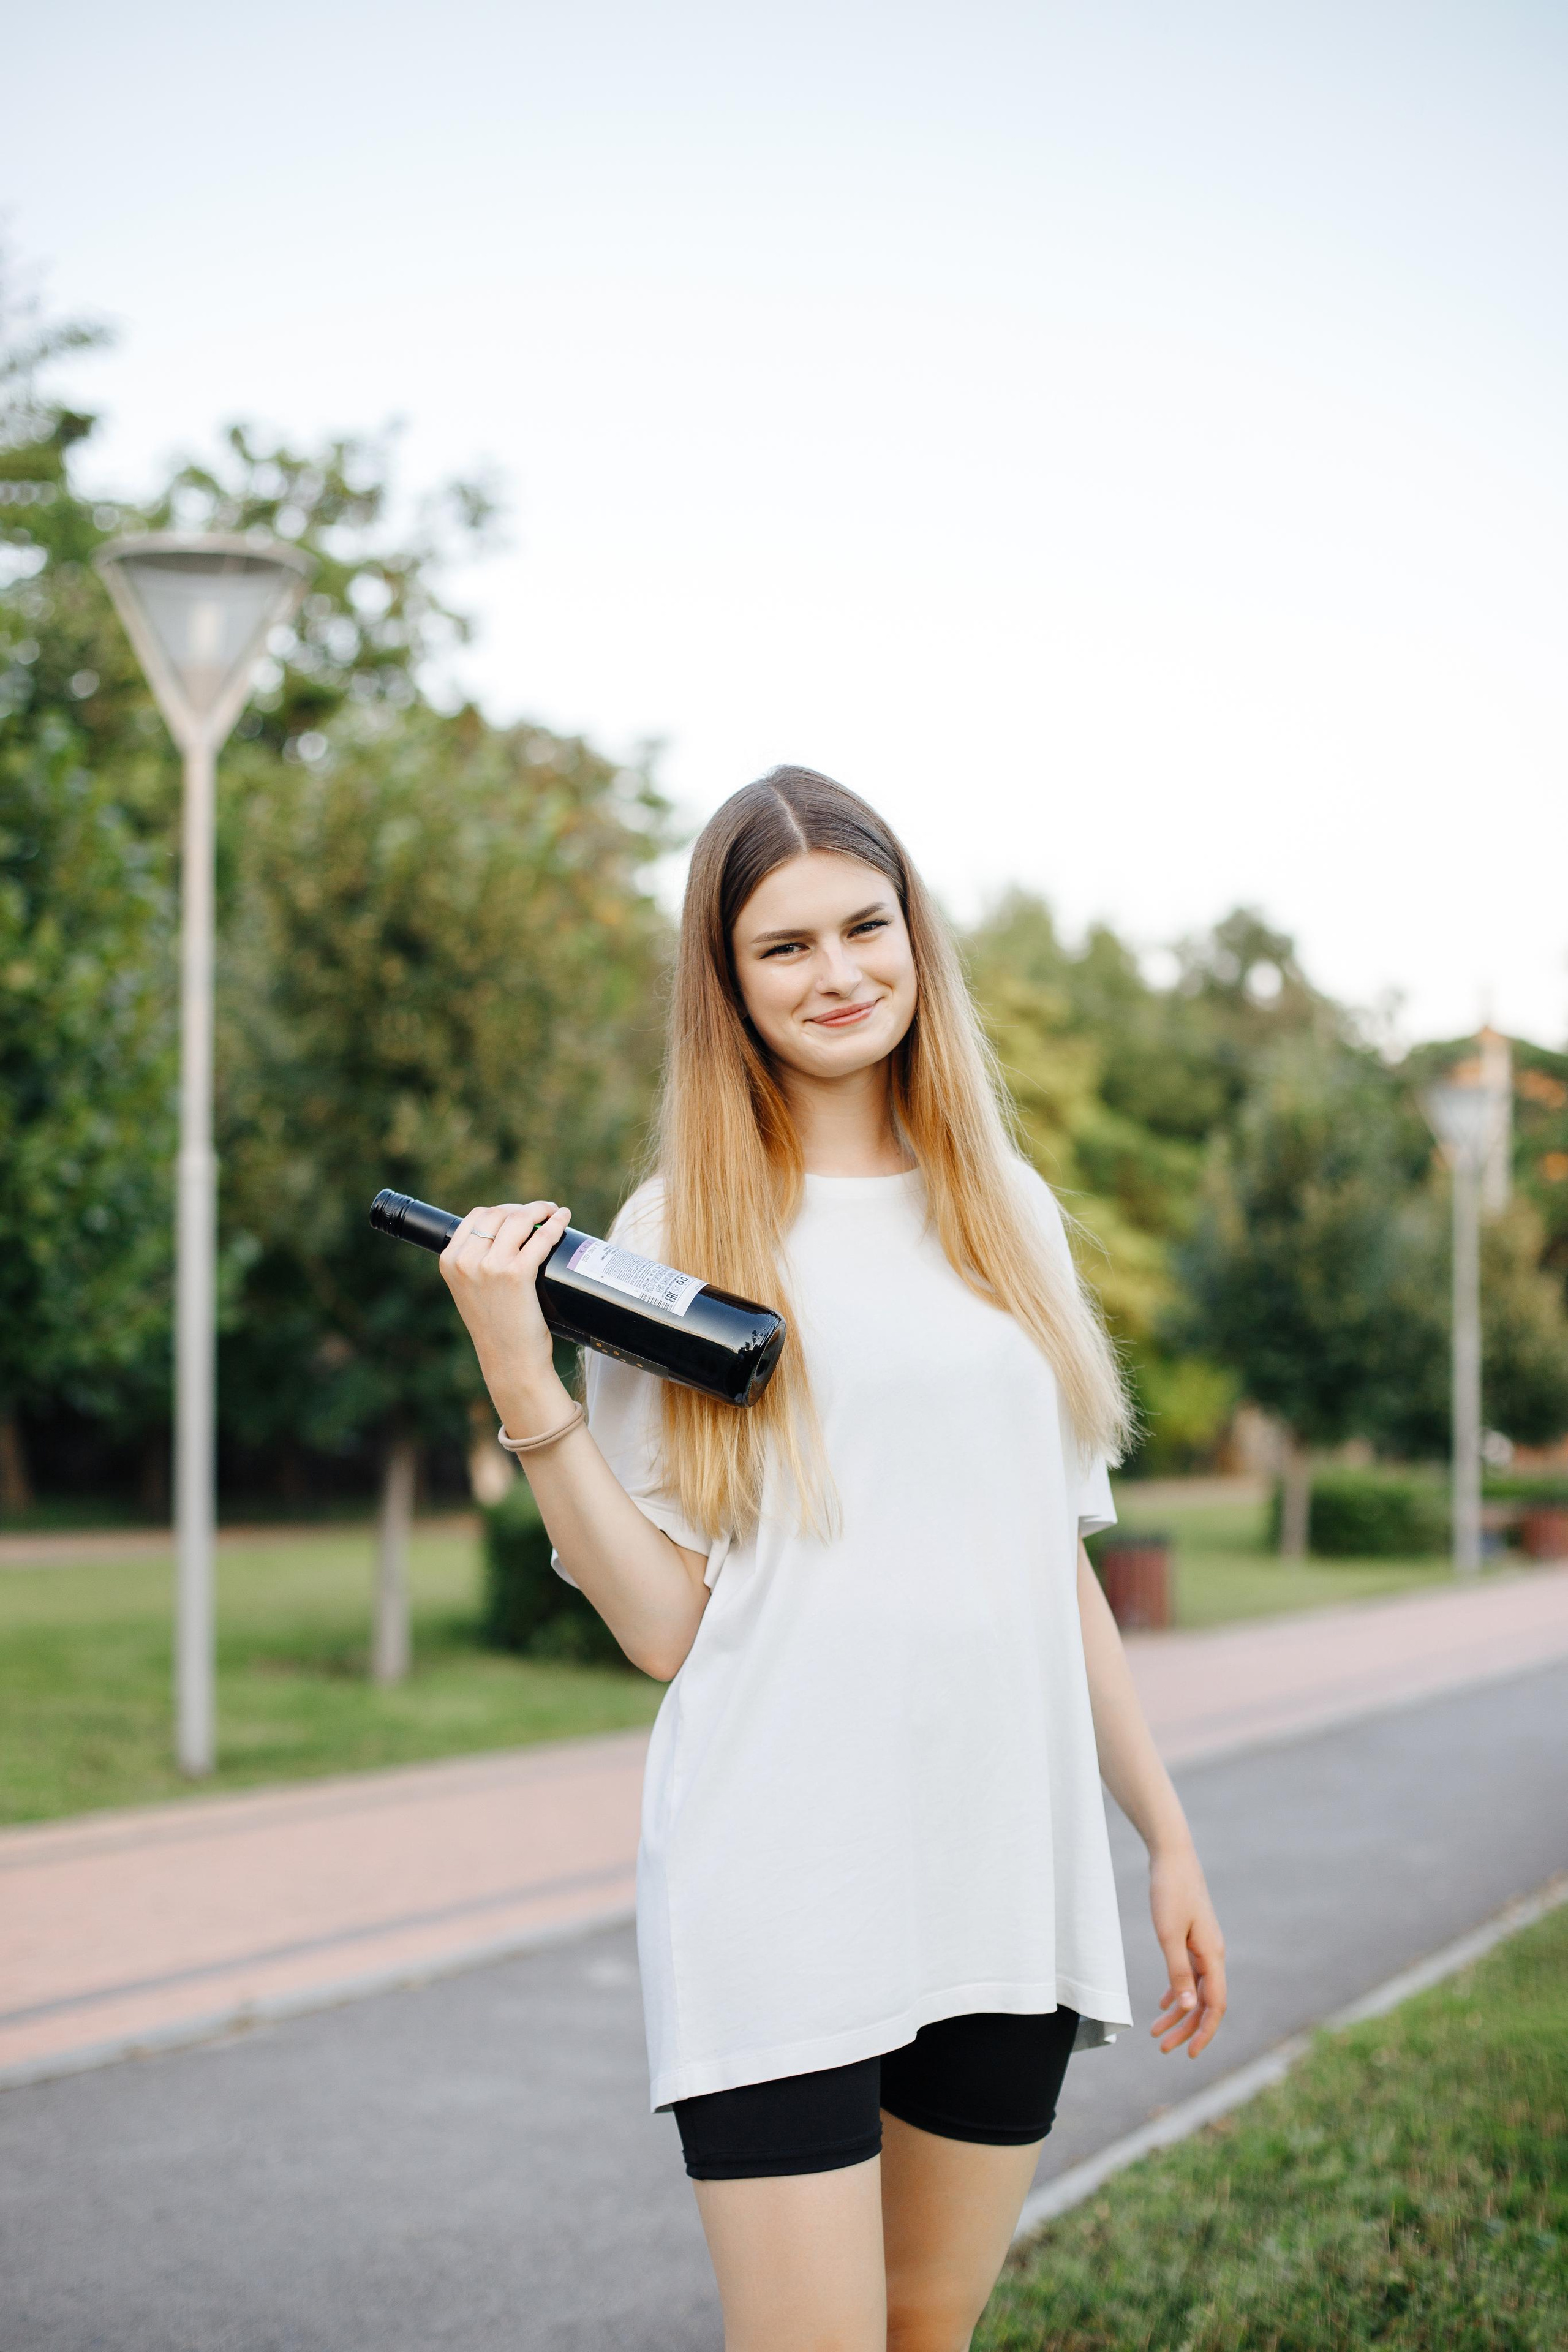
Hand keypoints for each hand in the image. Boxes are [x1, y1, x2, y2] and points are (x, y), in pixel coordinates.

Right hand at [439, 1201, 572, 1430]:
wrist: (510, 1361)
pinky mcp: (517, 1274)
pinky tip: (563, 1218)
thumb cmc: (497, 1328)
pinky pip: (540, 1238)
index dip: (502, 1210)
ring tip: (553, 1212)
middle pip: (498, 1213)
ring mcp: (490, 1266)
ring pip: (519, 1219)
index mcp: (449, 1261)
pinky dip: (556, 1224)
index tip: (519, 1214)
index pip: (476, 1216)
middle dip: (523, 1209)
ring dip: (540, 1209)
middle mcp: (465, 1260)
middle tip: (541, 1213)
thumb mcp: (472, 1292)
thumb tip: (505, 1238)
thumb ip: (476, 1266)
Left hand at [1148, 1842, 1226, 2058]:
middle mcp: (1213, 1954)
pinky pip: (1189, 1974)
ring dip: (1179, 2013)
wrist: (1172, 1856)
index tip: (1189, 2053)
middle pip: (1204, 2002)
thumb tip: (1186, 2008)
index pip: (1215, 2004)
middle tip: (1163, 2049)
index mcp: (1212, 1955)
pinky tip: (1163, 2003)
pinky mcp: (1193, 1938)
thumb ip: (1178, 1972)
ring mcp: (1204, 1947)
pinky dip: (1177, 1991)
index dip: (1205, 2031)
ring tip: (1157, 2033)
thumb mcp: (1168, 1934)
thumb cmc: (1170, 1892)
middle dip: (1186, 2028)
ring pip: (1195, 1990)